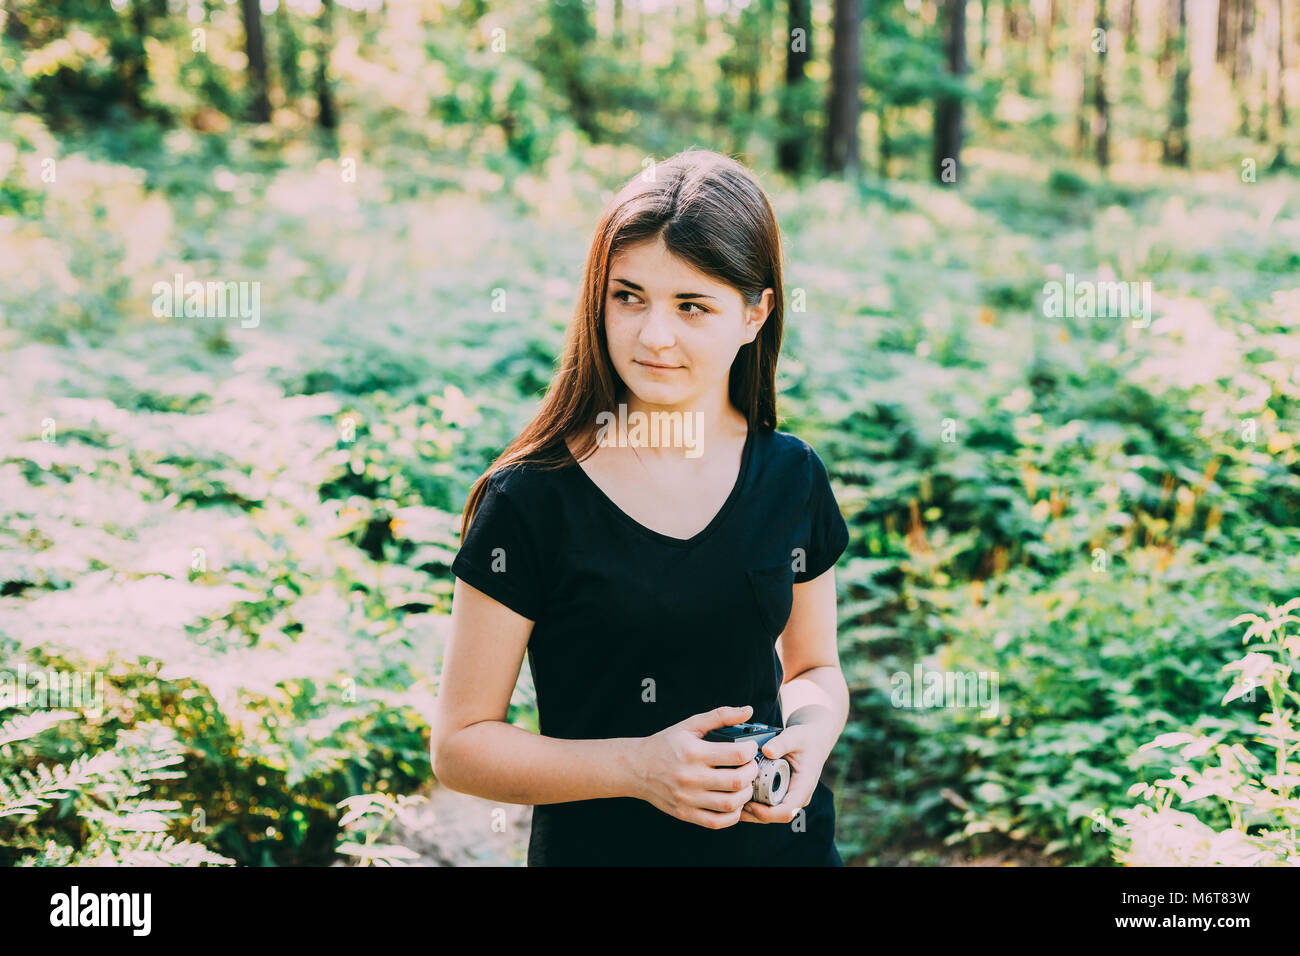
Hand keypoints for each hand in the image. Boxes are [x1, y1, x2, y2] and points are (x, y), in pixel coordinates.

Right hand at [630, 705, 760, 828]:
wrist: (636, 768)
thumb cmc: (666, 744)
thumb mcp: (690, 725)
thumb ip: (720, 716)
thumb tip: (748, 710)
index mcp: (694, 752)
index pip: (736, 754)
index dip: (751, 751)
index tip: (751, 748)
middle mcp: (691, 777)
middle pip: (736, 781)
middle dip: (752, 772)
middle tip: (750, 766)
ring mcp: (688, 798)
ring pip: (730, 804)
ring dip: (745, 794)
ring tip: (743, 784)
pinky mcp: (685, 814)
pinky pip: (717, 822)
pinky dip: (732, 815)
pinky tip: (733, 802)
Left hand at [738, 722, 833, 824]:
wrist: (813, 739)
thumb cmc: (805, 738)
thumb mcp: (795, 736)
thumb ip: (781, 743)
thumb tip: (767, 751)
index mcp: (803, 787)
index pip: (786, 811)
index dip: (767, 813)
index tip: (749, 804)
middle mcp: (798, 797)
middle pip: (775, 817)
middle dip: (754, 814)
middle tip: (734, 802)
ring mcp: (790, 798)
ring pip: (770, 815)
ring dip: (751, 812)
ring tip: (732, 800)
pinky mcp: (783, 794)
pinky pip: (768, 806)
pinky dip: (754, 805)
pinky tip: (738, 796)